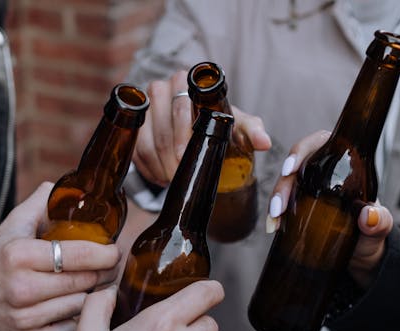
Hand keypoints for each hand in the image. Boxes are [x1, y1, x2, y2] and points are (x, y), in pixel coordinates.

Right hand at [0, 182, 120, 330]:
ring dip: (90, 296)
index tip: (114, 251)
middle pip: (83, 282)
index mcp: (18, 255)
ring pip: (79, 307)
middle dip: (102, 274)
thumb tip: (63, 187)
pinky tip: (73, 307)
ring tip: (90, 286)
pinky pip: (69, 330)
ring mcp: (23, 319)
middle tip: (110, 268)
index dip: (104, 254)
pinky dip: (76, 319)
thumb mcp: (10, 228)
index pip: (77, 254)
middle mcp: (20, 288)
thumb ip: (38, 205)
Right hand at [133, 70, 270, 185]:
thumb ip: (251, 130)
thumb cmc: (221, 125)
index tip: (190, 158)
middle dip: (172, 156)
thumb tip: (264, 143)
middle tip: (182, 176)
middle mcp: (161, 89)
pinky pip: (136, 151)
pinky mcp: (135, 129)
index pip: (180, 108)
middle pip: (160, 126)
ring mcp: (144, 108)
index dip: (183, 136)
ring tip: (175, 180)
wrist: (202, 130)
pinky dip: (149, 169)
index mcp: (186, 81)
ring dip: (160, 165)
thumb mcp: (237, 126)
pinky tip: (163, 179)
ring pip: (145, 141)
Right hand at [265, 130, 392, 287]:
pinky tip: (272, 226)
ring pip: (285, 184)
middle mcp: (323, 171)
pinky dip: (274, 214)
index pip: (318, 144)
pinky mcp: (298, 206)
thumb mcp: (381, 225)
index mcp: (343, 162)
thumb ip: (381, 221)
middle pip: (296, 166)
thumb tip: (368, 215)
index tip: (291, 169)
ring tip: (274, 220)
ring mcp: (308, 188)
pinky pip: (282, 204)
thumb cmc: (372, 230)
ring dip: (275, 199)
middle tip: (279, 207)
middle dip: (283, 184)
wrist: (364, 252)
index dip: (301, 152)